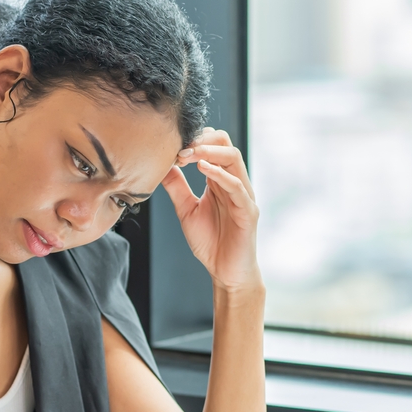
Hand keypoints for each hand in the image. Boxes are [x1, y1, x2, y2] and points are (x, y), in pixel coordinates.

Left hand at [161, 127, 261, 293]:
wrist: (226, 272)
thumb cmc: (210, 242)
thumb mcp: (186, 210)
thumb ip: (177, 187)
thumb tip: (162, 165)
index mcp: (220, 180)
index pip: (213, 146)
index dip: (194, 140)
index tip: (172, 145)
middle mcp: (234, 182)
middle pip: (225, 144)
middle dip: (202, 139)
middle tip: (179, 146)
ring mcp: (243, 195)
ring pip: (233, 159)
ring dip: (208, 151)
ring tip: (188, 154)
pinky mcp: (248, 211)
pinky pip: (237, 186)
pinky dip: (220, 174)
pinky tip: (202, 168)